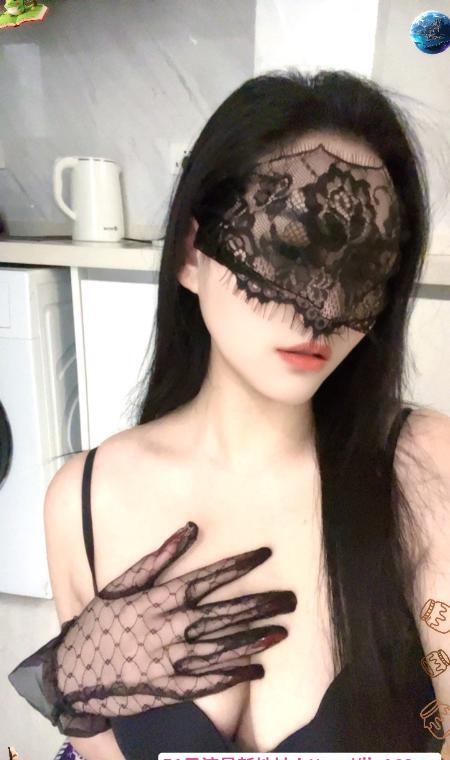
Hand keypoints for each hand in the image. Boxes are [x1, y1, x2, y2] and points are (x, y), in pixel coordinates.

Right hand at [57, 521, 295, 717]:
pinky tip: (257, 669)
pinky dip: (233, 675)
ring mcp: (171, 660)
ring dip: (254, 639)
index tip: (264, 555)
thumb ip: (158, 557)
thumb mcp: (123, 583)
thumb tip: (190, 529)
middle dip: (259, 604)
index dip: (238, 566)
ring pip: (222, 647)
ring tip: (282, 631)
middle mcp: (170, 628)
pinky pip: (207, 681)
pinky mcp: (170, 688)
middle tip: (290, 598)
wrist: (75, 672)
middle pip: (223, 613)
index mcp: (160, 600)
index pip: (207, 578)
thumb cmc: (100, 622)